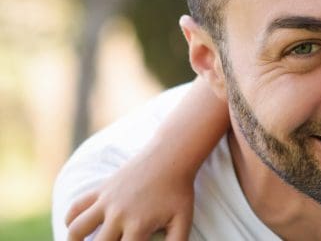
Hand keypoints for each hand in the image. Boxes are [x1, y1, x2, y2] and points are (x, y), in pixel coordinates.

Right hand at [64, 150, 195, 240]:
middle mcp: (117, 214)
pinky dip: (70, 219)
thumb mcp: (183, 220)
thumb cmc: (178, 192)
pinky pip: (76, 207)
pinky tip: (75, 229)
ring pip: (77, 229)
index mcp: (138, 225)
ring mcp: (105, 201)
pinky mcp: (100, 189)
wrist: (170, 157)